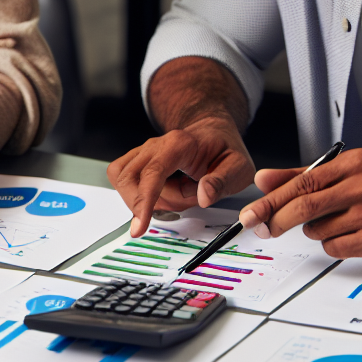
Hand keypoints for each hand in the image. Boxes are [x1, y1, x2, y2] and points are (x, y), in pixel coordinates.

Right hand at [107, 114, 255, 236]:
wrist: (212, 133)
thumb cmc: (224, 151)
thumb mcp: (238, 166)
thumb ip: (222, 181)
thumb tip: (204, 196)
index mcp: (180, 144)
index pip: (152, 173)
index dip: (143, 201)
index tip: (139, 228)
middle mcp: (155, 145)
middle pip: (131, 180)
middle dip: (153, 203)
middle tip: (185, 200)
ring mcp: (143, 151)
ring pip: (123, 181)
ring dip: (145, 200)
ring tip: (176, 196)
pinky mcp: (135, 160)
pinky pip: (122, 180)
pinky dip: (137, 196)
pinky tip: (162, 195)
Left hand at [237, 146, 361, 259]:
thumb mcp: (346, 166)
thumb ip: (302, 174)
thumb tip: (263, 180)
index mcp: (353, 163)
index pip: (303, 181)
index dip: (272, 199)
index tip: (251, 212)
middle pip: (306, 207)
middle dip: (277, 219)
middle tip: (261, 227)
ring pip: (318, 231)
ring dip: (313, 229)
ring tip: (333, 218)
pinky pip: (334, 248)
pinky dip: (331, 242)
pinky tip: (347, 231)